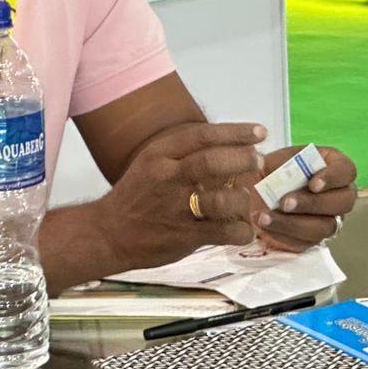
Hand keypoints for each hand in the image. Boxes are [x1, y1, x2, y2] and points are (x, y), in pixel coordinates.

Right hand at [95, 122, 267, 267]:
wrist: (107, 234)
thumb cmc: (137, 195)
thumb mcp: (153, 162)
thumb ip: (186, 154)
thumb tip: (232, 146)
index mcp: (160, 155)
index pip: (202, 135)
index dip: (235, 132)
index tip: (260, 132)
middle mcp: (167, 178)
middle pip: (212, 162)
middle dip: (242, 159)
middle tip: (258, 161)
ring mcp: (176, 209)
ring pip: (221, 199)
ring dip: (242, 198)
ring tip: (245, 200)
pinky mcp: (184, 236)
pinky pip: (223, 232)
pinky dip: (241, 231)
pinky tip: (244, 230)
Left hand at [254, 146, 358, 251]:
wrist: (254, 194)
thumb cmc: (270, 171)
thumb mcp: (269, 159)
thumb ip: (268, 159)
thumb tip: (257, 161)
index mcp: (334, 166)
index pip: (347, 171)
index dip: (333, 178)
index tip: (312, 184)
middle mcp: (339, 194)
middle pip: (343, 202)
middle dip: (313, 204)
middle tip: (285, 203)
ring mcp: (329, 219)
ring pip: (325, 227)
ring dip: (294, 223)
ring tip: (265, 217)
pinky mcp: (312, 239)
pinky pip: (305, 242)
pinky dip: (282, 235)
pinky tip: (264, 226)